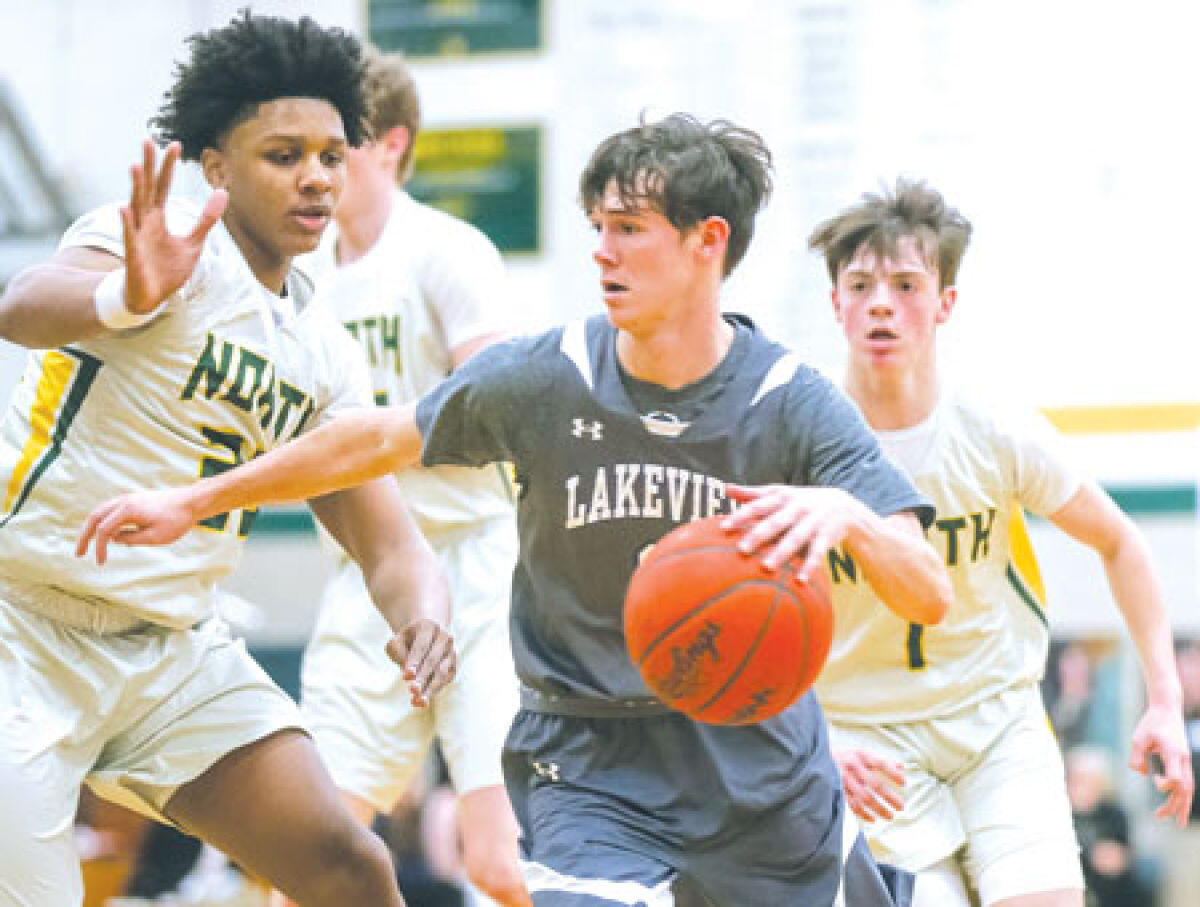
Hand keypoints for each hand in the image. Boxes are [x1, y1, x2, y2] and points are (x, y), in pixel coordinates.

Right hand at [76, 488, 197, 563]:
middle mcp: (124, 501)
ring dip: (92, 528)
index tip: (100, 563)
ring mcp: (128, 499)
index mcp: (128, 509)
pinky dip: (104, 522)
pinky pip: (112, 511)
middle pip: (94, 517)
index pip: (103, 529)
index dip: (99, 547)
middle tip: (78, 554)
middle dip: (84, 536)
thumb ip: (131, 539)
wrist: (192, 502)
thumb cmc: (177, 519)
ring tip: (88, 545)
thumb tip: (113, 539)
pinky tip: (106, 536)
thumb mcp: (155, 537)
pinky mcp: (134, 501)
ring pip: (101, 512)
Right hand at [121, 140, 225, 312]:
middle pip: (147, 189)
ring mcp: (137, 237)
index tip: (173, 145)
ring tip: (137, 166)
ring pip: (135, 207)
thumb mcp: (194, 243)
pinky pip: (129, 237)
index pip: (163, 187)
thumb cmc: (168, 270)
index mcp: (158, 220)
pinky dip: (126, 223)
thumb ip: (206, 218)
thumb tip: (223, 193)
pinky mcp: (133, 255)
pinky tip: (124, 208)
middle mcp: (145, 223)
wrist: (151, 298)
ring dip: (136, 187)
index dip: (168, 167)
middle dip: (149, 167)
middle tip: (148, 141)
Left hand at [386, 619, 455, 707]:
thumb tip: (408, 674)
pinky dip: (434, 691)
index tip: (406, 676)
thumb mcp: (397, 642)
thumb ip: (397, 652)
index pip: (421, 646)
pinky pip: (445, 680)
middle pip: (433, 660)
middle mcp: (444, 638)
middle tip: (412, 690)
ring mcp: (451, 652)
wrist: (427, 636)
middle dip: (422, 676)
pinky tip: (421, 701)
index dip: (414, 661)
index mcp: (429, 627)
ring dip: (430, 687)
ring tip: (417, 701)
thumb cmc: (407, 641)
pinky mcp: (453, 666)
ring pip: (442, 672)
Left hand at [723, 483, 866, 580]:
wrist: (843, 505)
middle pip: (775, 522)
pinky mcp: (826, 537)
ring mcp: (812, 522)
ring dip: (781, 552)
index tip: (723, 527)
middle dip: (759, 535)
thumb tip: (726, 488)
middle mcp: (797, 508)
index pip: (759, 506)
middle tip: (741, 549)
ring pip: (795, 538)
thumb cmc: (800, 501)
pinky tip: (800, 581)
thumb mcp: (780, 493)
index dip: (741, 516)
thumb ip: (753, 494)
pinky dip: (810, 567)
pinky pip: (817, 553)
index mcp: (782, 497)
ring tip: (766, 567)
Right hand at [835, 748, 905, 823]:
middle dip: (890, 797)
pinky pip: (852, 805)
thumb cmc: (845, 758)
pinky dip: (863, 814)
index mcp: (860, 756)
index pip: (880, 764)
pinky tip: (873, 819)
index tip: (904, 783)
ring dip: (879, 808)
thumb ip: (880, 760)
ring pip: (865, 797)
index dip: (893, 773)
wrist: (816, 759)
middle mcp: (852, 768)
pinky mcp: (838, 791)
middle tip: (902, 807)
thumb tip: (902, 766)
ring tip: (891, 816)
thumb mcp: (860, 754)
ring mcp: (844, 780)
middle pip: (875, 784)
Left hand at [1129, 703, 1194, 824]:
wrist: (1167, 709)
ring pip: (1188, 788)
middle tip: (1159, 817)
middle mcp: (1182, 758)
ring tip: (1176, 822)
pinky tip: (1178, 806)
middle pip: (1184, 788)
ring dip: (1181, 805)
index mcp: (1172, 752)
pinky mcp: (1183, 761)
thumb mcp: (1138, 738)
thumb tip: (1143, 773)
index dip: (1167, 784)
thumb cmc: (1151, 723)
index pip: (1176, 777)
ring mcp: (1185, 760)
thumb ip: (1137, 757)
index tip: (1154, 780)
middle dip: (1174, 805)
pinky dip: (1183, 796)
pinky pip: (1187, 782)